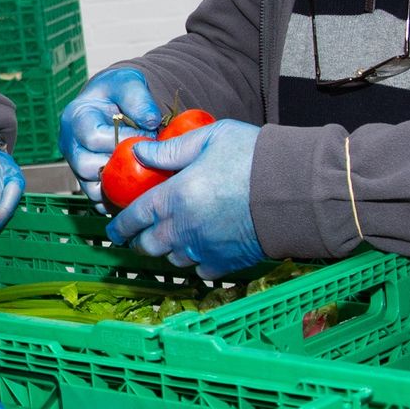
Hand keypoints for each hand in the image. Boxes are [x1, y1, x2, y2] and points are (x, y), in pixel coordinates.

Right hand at [58, 68, 162, 202]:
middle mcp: (70, 145)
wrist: (113, 101)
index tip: (146, 134)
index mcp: (75, 119)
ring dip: (119, 186)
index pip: (92, 137)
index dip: (122, 140)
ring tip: (143, 175)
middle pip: (86, 167)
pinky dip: (117, 200)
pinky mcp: (88, 181)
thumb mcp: (128, 83)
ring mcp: (77, 165)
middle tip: (144, 157)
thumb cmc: (118, 91)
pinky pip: (99, 201)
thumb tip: (151, 121)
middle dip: (119, 165)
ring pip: (91, 189)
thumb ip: (139, 99)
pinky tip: (136, 190)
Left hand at [106, 120, 263, 277]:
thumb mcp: (208, 138)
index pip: (134, 217)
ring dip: (168, 250)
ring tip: (173, 239)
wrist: (295, 190)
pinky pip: (201, 270)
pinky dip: (197, 262)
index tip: (114, 230)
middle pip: (148, 245)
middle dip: (140, 241)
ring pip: (173, 259)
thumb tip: (139, 152)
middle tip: (140, 235)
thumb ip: (170, 149)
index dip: (120, 225)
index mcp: (174, 198)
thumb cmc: (252, 158)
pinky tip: (202, 248)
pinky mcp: (227, 263)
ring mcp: (204, 249)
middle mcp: (183, 229)